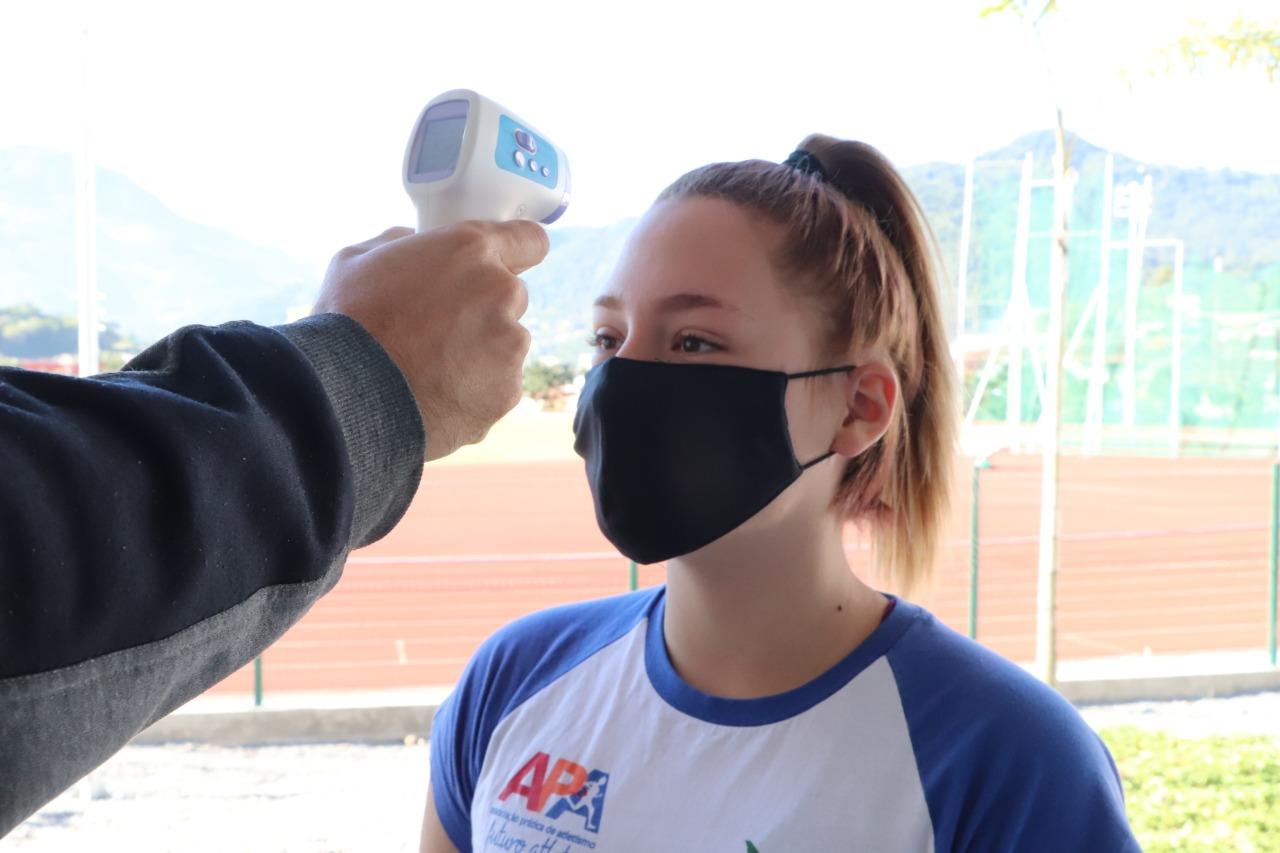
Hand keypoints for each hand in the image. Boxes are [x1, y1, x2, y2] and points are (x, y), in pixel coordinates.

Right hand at [314, 221, 547, 460]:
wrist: (349, 398)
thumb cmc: (347, 323)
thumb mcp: (356, 261)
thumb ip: (396, 243)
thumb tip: (409, 242)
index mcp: (471, 250)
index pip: (530, 239)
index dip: (518, 250)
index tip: (507, 262)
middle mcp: (501, 291)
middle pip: (512, 295)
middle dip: (485, 306)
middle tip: (440, 326)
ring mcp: (510, 344)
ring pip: (506, 343)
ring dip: (481, 351)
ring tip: (430, 367)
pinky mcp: (509, 389)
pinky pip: (499, 384)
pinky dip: (476, 389)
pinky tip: (437, 394)